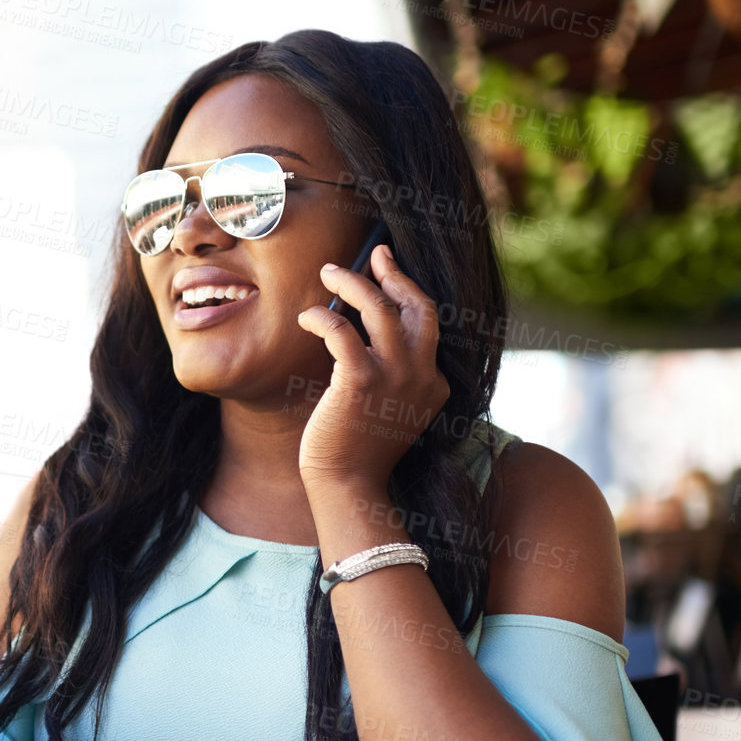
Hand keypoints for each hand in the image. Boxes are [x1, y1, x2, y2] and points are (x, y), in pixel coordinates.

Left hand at [294, 244, 449, 495]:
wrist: (348, 486)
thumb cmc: (356, 450)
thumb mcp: (387, 409)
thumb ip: (390, 376)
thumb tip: (359, 333)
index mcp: (434, 384)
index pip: (427, 324)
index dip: (408, 292)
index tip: (389, 272)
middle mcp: (422, 376)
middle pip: (417, 307)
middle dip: (395, 274)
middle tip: (373, 255)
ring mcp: (396, 377)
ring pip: (380, 309)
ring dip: (353, 284)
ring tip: (329, 271)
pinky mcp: (361, 381)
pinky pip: (342, 331)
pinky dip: (322, 316)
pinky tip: (307, 317)